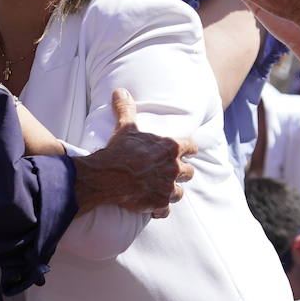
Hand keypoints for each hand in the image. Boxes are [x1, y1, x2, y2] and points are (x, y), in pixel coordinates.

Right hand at [75, 89, 196, 216]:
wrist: (108, 176)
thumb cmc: (119, 150)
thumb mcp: (125, 127)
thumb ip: (126, 109)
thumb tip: (119, 90)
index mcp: (170, 148)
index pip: (191, 147)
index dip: (189, 149)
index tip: (187, 151)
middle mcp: (174, 168)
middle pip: (189, 172)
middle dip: (182, 173)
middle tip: (172, 172)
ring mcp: (167, 188)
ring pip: (179, 193)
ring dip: (172, 192)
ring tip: (163, 191)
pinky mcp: (158, 204)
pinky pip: (165, 210)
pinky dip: (159, 209)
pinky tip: (153, 208)